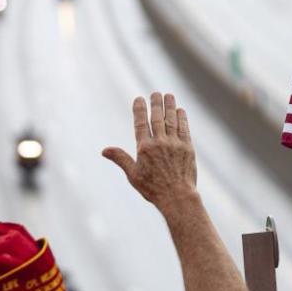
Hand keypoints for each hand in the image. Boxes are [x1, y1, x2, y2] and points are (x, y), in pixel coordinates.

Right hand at [103, 92, 196, 209]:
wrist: (177, 197)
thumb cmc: (153, 189)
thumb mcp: (133, 175)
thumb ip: (120, 158)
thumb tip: (104, 150)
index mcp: (145, 148)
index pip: (141, 122)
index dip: (140, 109)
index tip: (139, 99)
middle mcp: (160, 142)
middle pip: (157, 117)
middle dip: (156, 103)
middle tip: (155, 93)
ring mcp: (175, 144)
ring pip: (171, 120)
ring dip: (170, 106)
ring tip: (168, 95)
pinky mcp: (188, 148)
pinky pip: (184, 129)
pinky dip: (182, 118)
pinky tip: (180, 111)